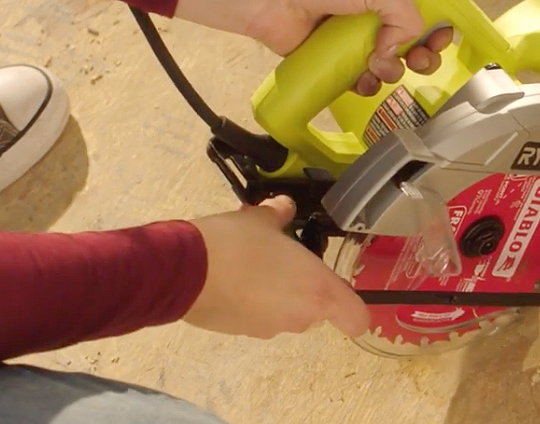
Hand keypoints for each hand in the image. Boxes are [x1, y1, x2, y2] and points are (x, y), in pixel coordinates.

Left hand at [175, 0, 453, 95]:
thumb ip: (405, 13)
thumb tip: (399, 47)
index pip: (422, 15)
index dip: (436, 30)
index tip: (438, 41)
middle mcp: (370, 18)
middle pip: (410, 46)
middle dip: (421, 57)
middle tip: (416, 60)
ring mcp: (350, 42)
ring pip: (387, 68)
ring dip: (390, 73)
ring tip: (376, 66)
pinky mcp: (331, 63)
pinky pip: (358, 82)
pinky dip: (364, 86)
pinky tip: (361, 82)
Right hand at [182, 196, 369, 338]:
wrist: (183, 271)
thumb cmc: (236, 242)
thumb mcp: (261, 219)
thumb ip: (280, 215)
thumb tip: (284, 207)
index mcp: (317, 290)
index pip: (356, 318)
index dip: (354, 309)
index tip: (340, 291)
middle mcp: (299, 317)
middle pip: (316, 309)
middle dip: (303, 286)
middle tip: (282, 258)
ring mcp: (268, 329)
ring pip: (285, 312)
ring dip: (275, 292)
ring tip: (251, 262)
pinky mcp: (240, 333)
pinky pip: (257, 316)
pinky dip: (251, 301)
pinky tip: (231, 276)